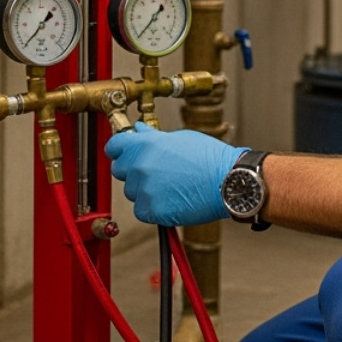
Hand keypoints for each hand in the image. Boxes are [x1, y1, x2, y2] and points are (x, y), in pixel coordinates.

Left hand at [105, 122, 244, 226]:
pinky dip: (153, 208)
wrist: (227, 182)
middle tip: (155, 172)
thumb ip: (154, 138)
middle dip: (133, 170)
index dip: (119, 150)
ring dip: (144, 190)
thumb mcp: (180, 138)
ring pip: (132, 192)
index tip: (123, 153)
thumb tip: (139, 131)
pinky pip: (142, 210)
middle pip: (120, 171)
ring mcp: (144, 189)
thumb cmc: (209, 158)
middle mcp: (140, 165)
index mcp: (145, 144)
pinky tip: (172, 199)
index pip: (114, 146)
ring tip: (170, 186)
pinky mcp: (151, 210)